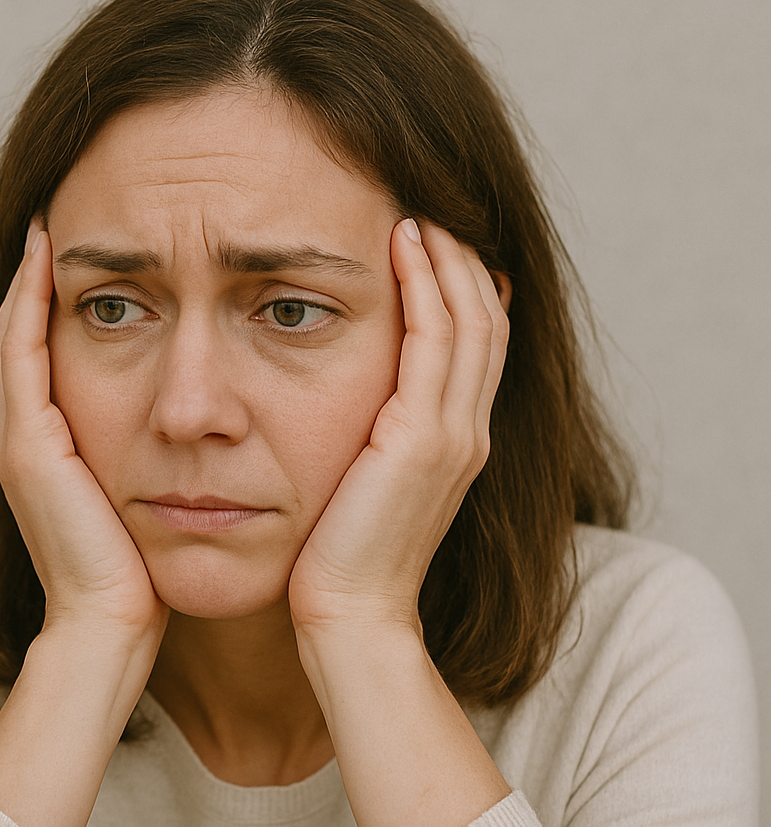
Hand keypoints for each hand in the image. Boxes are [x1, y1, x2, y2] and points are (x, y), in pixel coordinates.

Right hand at [0, 222, 169, 639]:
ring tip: (53, 223)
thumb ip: (167, 458)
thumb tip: (218, 427)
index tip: (96, 253)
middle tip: (67, 215)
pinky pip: (22, 353)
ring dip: (34, 277)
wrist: (115, 624)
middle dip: (45, 276)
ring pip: (18, 334)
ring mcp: (21, 438)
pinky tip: (51, 255)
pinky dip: (30, 302)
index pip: (58, 354)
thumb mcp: (158, 498)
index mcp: (61, 447)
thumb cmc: (149, 570)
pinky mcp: (27, 445)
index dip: (72, 300)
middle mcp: (30, 435)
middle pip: (30, 334)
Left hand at [288, 219, 508, 636]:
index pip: (477, 345)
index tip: (434, 245)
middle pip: (484, 321)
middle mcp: (468, 432)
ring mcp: (454, 434)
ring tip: (417, 214)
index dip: (464, 289)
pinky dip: (425, 287)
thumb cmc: (342, 556)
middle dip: (461, 262)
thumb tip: (358, 406)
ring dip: (446, 260)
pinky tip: (402, 246)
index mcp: (458, 442)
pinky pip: (433, 340)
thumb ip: (378, 438)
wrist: (350, 614)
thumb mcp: (368, 485)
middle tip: (431, 212)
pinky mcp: (422, 438)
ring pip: (469, 320)